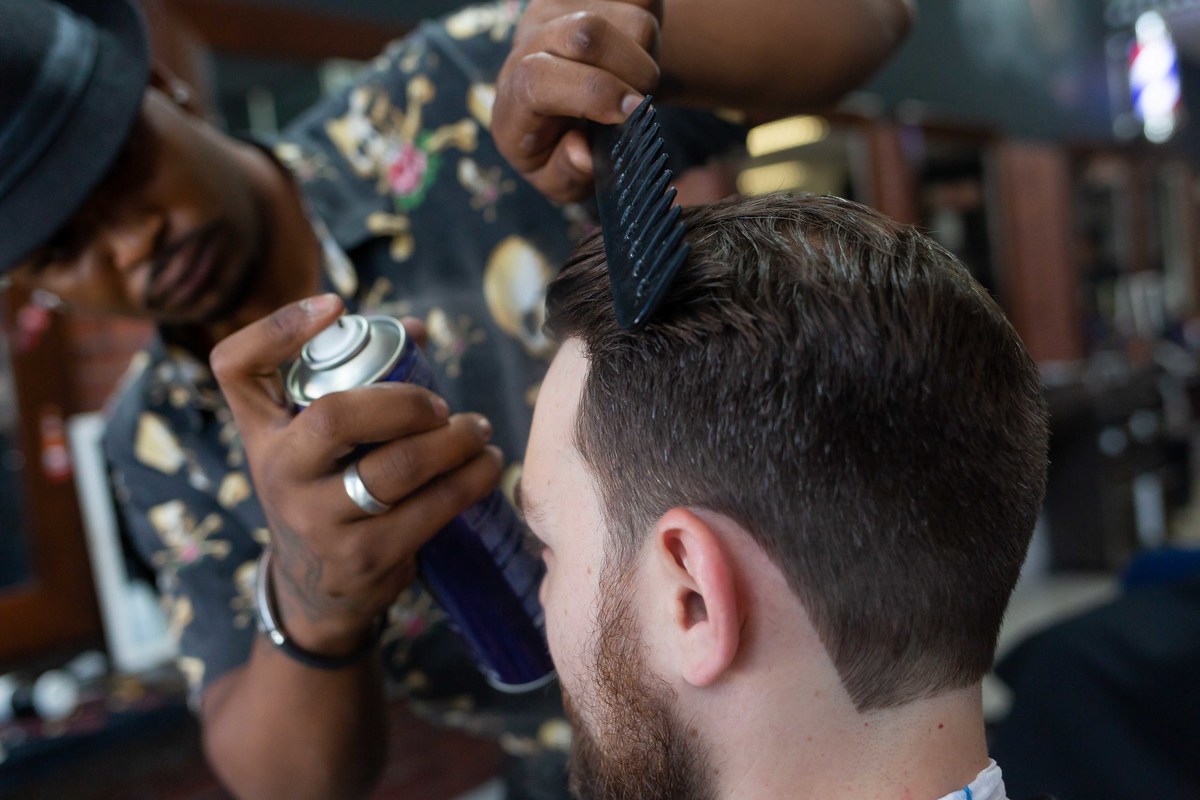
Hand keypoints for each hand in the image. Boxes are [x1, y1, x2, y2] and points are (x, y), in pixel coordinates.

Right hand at [209, 295, 502, 656]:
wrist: (316, 590)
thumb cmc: (326, 490)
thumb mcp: (314, 444)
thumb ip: (357, 383)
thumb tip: (415, 331)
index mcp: (262, 432)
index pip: (236, 367)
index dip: (277, 327)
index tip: (336, 305)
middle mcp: (277, 473)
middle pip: (333, 418)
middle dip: (404, 402)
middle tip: (442, 406)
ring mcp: (317, 520)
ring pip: (394, 467)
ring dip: (454, 443)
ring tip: (479, 431)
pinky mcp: (363, 558)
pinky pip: (428, 510)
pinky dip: (468, 482)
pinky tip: (487, 468)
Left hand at [493, 0, 662, 202]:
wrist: (567, 103)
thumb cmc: (561, 146)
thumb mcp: (558, 180)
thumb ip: (566, 173)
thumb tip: (583, 155)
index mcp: (513, 99)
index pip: (538, 78)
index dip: (593, 93)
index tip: (632, 113)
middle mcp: (529, 43)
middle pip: (585, 33)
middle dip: (633, 72)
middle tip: (643, 103)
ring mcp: (558, 9)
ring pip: (628, 19)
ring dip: (648, 55)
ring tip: (634, 80)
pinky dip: (652, 27)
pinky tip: (633, 50)